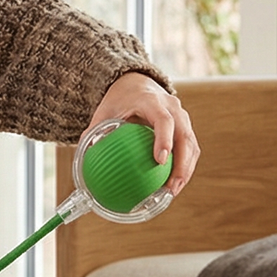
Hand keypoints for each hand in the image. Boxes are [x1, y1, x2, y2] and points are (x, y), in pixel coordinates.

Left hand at [89, 72, 199, 195]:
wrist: (138, 84)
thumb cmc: (119, 100)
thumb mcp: (105, 111)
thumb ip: (94, 131)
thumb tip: (85, 156)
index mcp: (152, 101)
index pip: (164, 120)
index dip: (164, 139)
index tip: (159, 161)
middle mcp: (173, 108)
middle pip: (184, 136)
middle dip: (181, 164)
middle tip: (171, 188)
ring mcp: (183, 117)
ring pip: (191, 145)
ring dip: (186, 170)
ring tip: (173, 192)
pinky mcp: (186, 127)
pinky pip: (190, 148)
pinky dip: (185, 167)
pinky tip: (173, 185)